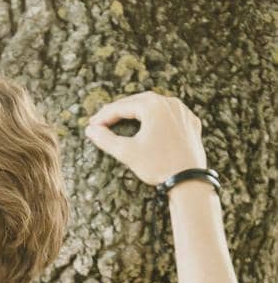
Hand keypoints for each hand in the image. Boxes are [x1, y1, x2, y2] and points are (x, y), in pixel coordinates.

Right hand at [84, 90, 207, 186]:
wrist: (189, 180)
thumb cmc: (158, 165)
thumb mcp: (127, 152)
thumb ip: (106, 139)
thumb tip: (91, 130)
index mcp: (153, 106)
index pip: (122, 107)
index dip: (105, 116)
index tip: (92, 125)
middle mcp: (170, 103)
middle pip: (139, 102)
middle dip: (120, 110)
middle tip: (104, 120)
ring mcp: (183, 112)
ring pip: (156, 106)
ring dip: (139, 111)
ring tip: (125, 118)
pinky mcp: (191, 123)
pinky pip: (172, 114)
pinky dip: (158, 117)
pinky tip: (152, 123)